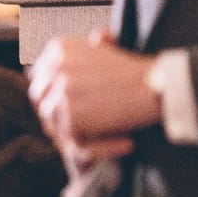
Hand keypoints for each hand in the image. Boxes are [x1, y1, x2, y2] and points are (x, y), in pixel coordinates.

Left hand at [28, 30, 160, 158]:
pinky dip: (97, 148)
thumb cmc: (136, 71)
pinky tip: (124, 143)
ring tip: (101, 135)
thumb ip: (77, 54)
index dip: (51, 93)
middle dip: (55, 113)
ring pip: (50, 121)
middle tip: (79, 125)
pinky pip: (71, 141)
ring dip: (72, 132)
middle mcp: (56, 67)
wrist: (158, 85)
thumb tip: (44, 66)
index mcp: (60, 48)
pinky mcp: (71, 114)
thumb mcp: (104, 48)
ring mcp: (61, 91)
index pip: (39, 75)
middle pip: (39, 98)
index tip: (68, 104)